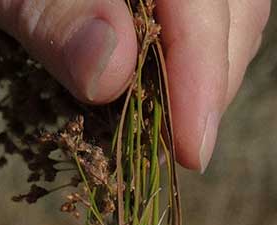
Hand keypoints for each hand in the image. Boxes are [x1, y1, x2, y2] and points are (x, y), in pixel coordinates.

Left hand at [0, 0, 270, 169]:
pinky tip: (141, 106)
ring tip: (157, 137)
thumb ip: (47, 13)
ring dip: (194, 81)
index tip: (190, 151)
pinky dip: (170, 71)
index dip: (204, 70)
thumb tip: (112, 74)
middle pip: (229, 9)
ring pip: (220, 18)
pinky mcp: (138, 0)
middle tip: (175, 156)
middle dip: (208, 82)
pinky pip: (181, 26)